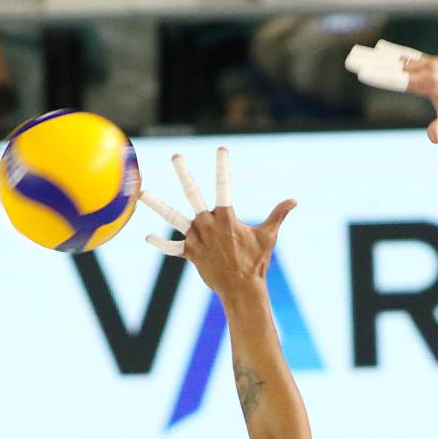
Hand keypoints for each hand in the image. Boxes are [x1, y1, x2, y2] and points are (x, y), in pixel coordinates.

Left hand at [140, 150, 295, 297]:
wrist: (242, 289)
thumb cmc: (256, 262)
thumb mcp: (268, 236)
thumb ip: (278, 215)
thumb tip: (294, 201)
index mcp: (227, 217)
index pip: (224, 186)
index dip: (223, 167)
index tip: (221, 149)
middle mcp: (209, 224)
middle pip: (193, 194)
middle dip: (185, 174)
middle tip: (176, 156)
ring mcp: (197, 238)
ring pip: (173, 217)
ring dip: (156, 204)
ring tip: (142, 193)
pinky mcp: (191, 253)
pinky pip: (172, 247)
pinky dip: (161, 243)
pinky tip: (148, 237)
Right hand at [345, 42, 437, 144]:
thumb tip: (432, 138)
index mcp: (431, 82)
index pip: (399, 78)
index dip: (379, 76)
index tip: (362, 73)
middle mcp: (431, 68)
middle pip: (396, 64)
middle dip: (375, 63)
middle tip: (354, 60)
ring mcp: (433, 64)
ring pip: (402, 59)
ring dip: (383, 58)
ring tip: (363, 55)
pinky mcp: (435, 64)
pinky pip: (411, 58)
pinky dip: (397, 57)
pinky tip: (384, 54)